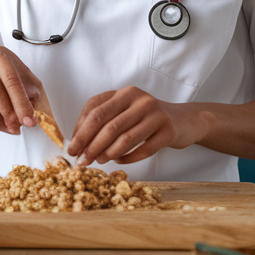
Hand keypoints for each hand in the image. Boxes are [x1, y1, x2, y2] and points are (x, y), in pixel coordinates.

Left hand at [67, 87, 188, 166]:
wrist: (182, 121)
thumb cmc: (145, 118)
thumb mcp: (124, 111)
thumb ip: (103, 121)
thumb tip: (77, 142)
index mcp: (124, 93)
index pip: (95, 110)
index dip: (80, 130)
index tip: (72, 148)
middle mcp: (140, 100)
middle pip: (109, 125)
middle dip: (91, 145)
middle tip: (81, 161)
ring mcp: (156, 114)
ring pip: (125, 138)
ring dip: (108, 153)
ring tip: (99, 161)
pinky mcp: (168, 131)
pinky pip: (144, 149)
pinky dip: (127, 158)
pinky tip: (118, 161)